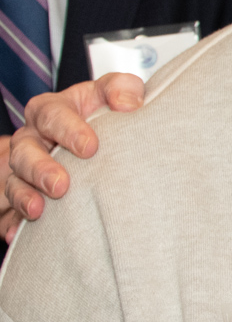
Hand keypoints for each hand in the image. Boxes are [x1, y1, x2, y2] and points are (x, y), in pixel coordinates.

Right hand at [1, 74, 145, 240]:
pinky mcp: (25, 193)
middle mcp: (33, 138)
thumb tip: (129, 104)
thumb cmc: (103, 114)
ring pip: (13, 180)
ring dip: (23, 195)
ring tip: (37, 210)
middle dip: (40, 168)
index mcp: (52, 110)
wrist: (97, 141)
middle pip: (25, 150)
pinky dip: (12, 221)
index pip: (52, 114)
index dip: (69, 129)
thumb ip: (124, 88)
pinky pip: (8, 210)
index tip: (90, 147)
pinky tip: (16, 233)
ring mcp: (24, 167)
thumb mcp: (114, 93)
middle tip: (60, 185)